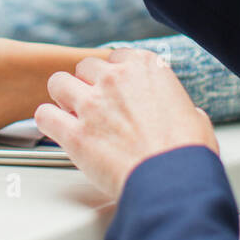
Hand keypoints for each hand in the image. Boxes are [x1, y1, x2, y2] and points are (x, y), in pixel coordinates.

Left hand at [34, 48, 217, 198]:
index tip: (115, 90)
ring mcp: (92, 104)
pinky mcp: (75, 133)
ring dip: (63, 98)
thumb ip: (176, 106)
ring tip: (71, 114)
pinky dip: (48, 122)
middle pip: (84, 67)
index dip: (113, 76)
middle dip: (86, 84)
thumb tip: (181, 114)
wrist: (174, 181)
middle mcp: (116, 79)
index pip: (116, 57)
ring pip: (58, 83)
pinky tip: (56, 130)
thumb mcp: (194, 116)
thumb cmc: (187, 153)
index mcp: (146, 68)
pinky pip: (44, 115)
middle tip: (93, 105)